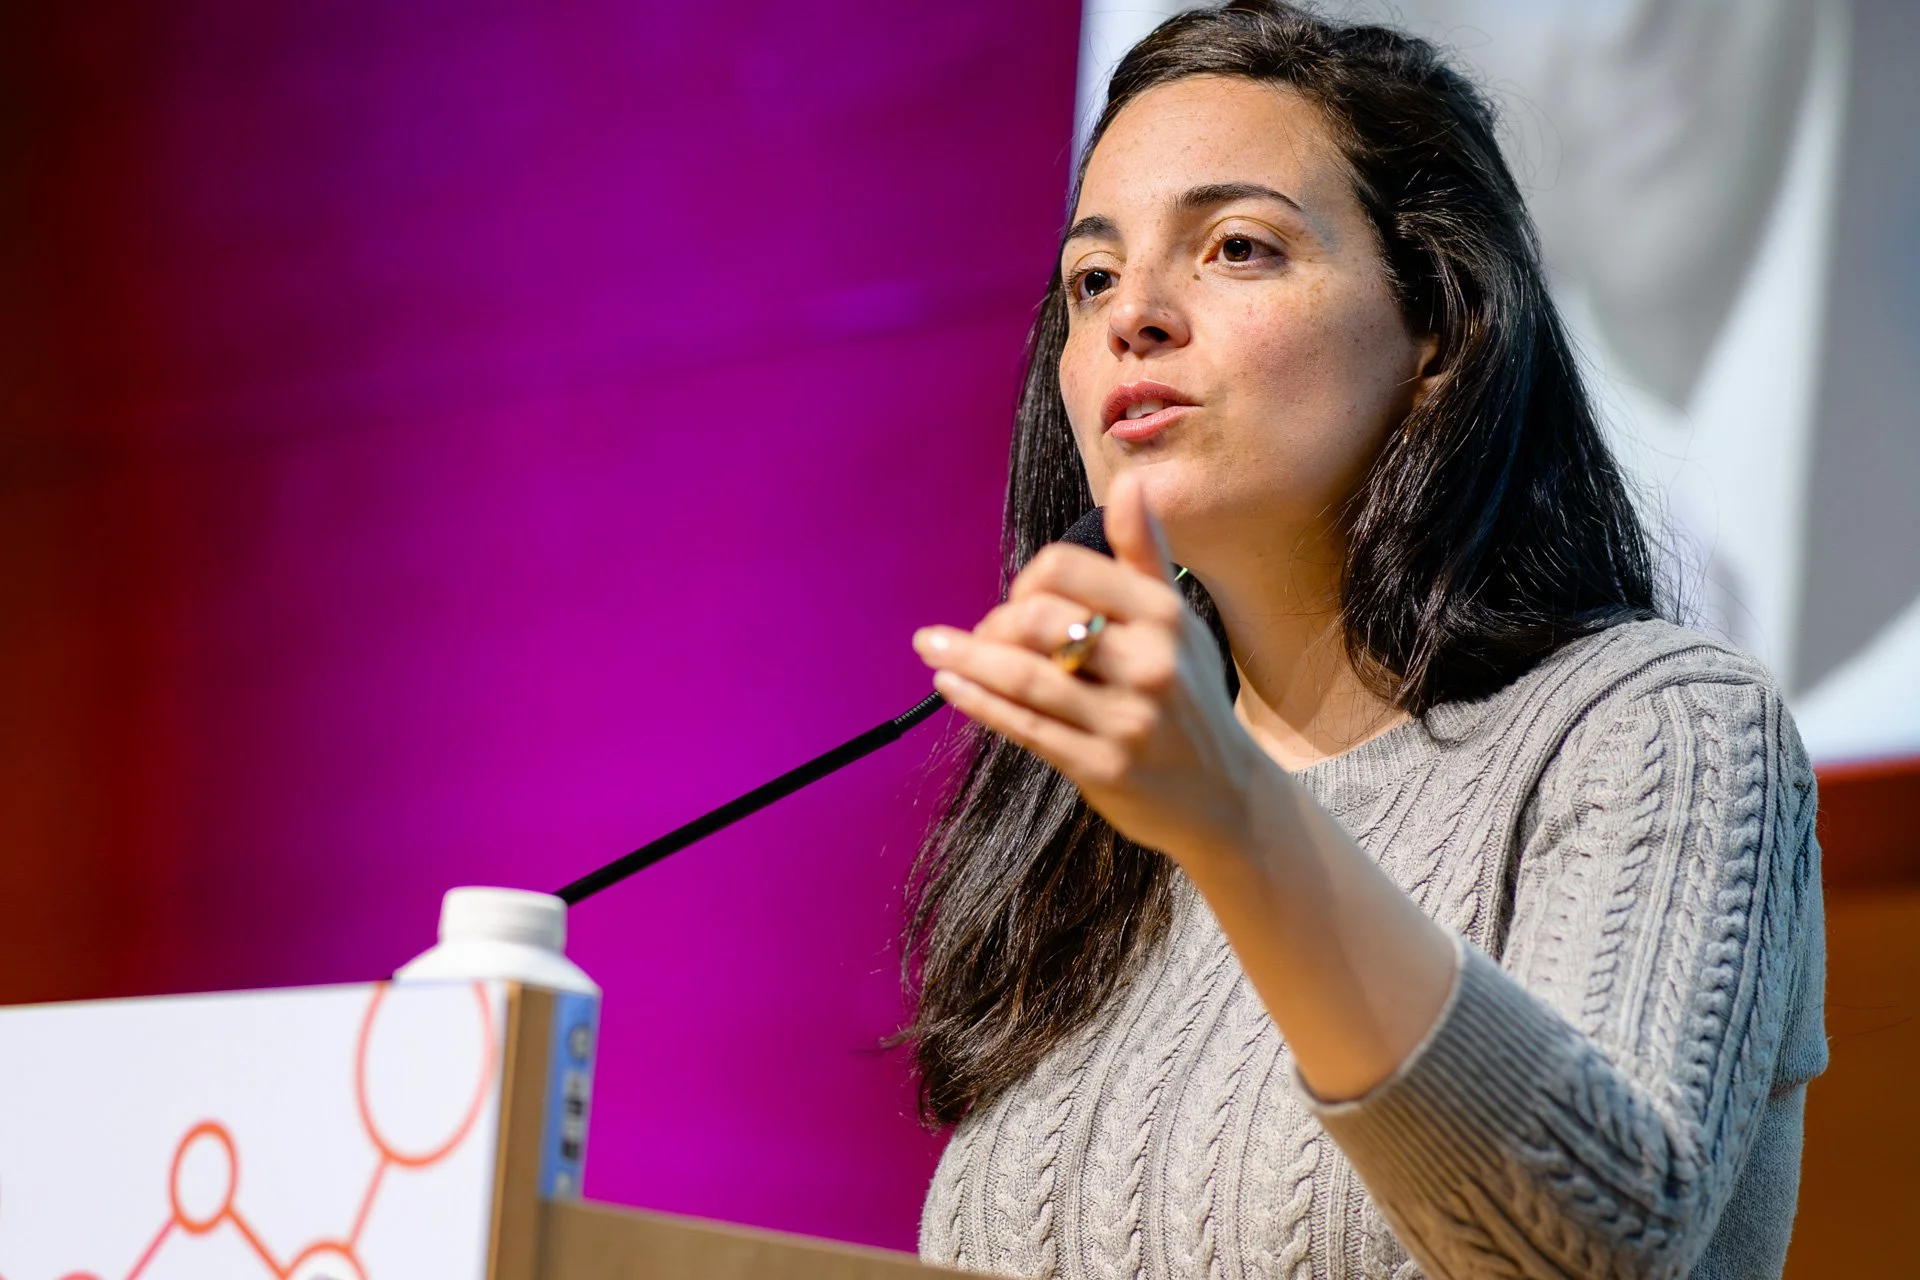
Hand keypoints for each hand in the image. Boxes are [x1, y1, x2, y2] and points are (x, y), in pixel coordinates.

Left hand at [912, 471, 1271, 866]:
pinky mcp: (1101, 767)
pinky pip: (1024, 726)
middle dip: (997, 623)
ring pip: (1024, 677)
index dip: (1028, 580)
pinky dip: (979, 701)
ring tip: (931, 647)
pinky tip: (950, 684)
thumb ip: (1145, 553)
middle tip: (986, 636)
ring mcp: (1126, 720)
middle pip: (1038, 620)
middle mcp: (1150, 664)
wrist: (1226, 797)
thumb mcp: (1178, 621)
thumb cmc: (1190, 696)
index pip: (1066, 570)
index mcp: (1164, 617)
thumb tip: (1128, 483)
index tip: (1021, 600)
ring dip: (967, 659)